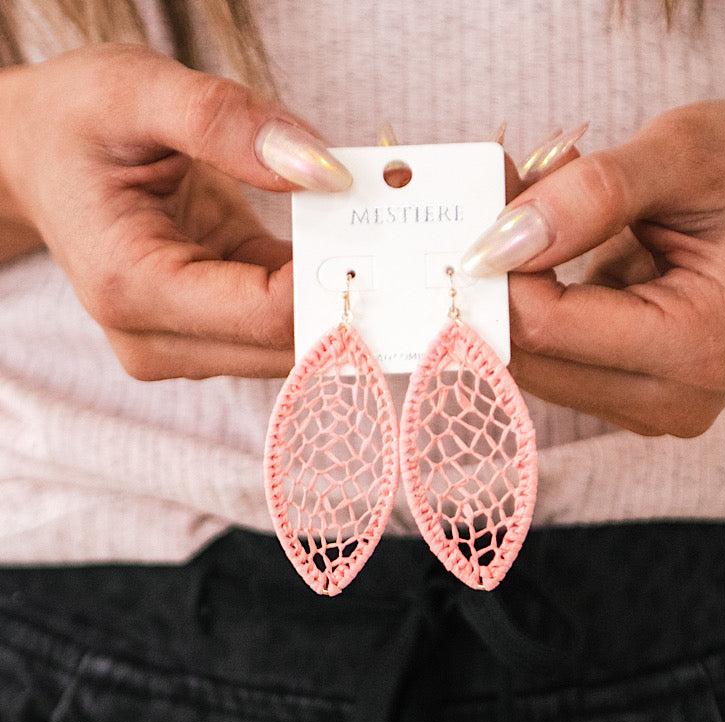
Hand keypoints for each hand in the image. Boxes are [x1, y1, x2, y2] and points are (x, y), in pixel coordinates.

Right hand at [0, 44, 351, 379]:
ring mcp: (183, 343)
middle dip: (349, 294)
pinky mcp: (206, 331)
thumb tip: (324, 172)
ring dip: (338, 295)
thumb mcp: (136, 92)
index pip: (266, 314)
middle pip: (285, 345)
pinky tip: (343, 243)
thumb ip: (226, 123)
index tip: (385, 226)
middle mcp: (156, 338)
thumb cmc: (73, 124)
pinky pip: (279, 321)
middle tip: (406, 238)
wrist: (36, 159)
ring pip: (288, 344)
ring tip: (377, 234)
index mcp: (133, 287)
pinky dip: (315, 286)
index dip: (334, 278)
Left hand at [462, 101, 724, 435]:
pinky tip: (551, 248)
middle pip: (528, 355)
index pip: (547, 326)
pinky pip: (546, 358)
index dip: (500, 261)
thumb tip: (500, 242)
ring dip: (511, 288)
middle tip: (501, 191)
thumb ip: (592, 194)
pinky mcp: (624, 395)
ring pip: (527, 362)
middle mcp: (671, 399)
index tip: (491, 190)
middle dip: (498, 276)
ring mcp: (646, 406)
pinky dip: (531, 302)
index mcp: (698, 346)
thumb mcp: (686, 153)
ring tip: (536, 209)